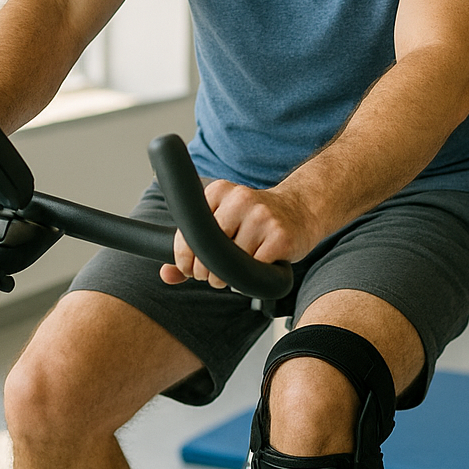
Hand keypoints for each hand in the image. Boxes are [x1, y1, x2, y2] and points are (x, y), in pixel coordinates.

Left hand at [161, 180, 314, 288]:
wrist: (302, 209)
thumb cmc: (256, 220)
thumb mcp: (223, 223)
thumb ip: (192, 248)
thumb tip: (166, 275)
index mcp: (219, 191)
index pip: (190, 232)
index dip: (185, 258)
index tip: (189, 268)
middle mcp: (240, 199)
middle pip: (209, 249)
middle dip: (205, 271)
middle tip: (213, 275)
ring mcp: (262, 216)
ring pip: (231, 262)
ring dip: (228, 278)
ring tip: (236, 272)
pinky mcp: (279, 236)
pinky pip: (254, 268)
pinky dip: (250, 277)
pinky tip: (256, 267)